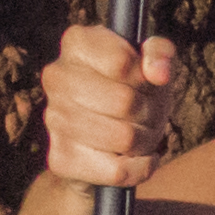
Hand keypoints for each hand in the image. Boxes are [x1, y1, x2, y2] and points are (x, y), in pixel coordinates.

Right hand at [39, 24, 180, 188]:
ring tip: (139, 132)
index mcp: (77, 43)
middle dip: (149, 111)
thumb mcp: (153, 65)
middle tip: (145, 112)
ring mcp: (53, 119)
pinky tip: (136, 157)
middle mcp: (56, 77)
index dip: (145, 77)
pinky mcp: (61, 159)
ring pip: (124, 138)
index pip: (122, 61)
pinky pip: (118, 171)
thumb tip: (158, 73)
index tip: (143, 80)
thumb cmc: (134, 91)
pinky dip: (140, 168)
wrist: (108, 140)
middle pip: (125, 102)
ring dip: (146, 139)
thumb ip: (160, 53)